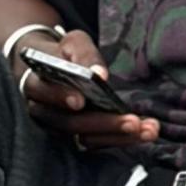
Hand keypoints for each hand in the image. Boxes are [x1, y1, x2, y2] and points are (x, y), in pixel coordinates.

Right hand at [16, 26, 158, 148]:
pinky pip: (98, 142)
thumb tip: (100, 74)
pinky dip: (122, 139)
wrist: (51, 68)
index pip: (45, 93)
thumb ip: (84, 55)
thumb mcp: (72, 43)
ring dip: (119, 137)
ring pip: (85, 139)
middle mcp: (44, 112)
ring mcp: (60, 128)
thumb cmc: (63, 53)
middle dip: (103, 124)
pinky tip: (145, 132)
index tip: (80, 100)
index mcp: (36, 85)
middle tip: (133, 122)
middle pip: (69, 123)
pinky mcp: (76, 136)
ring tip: (148, 131)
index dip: (61, 96)